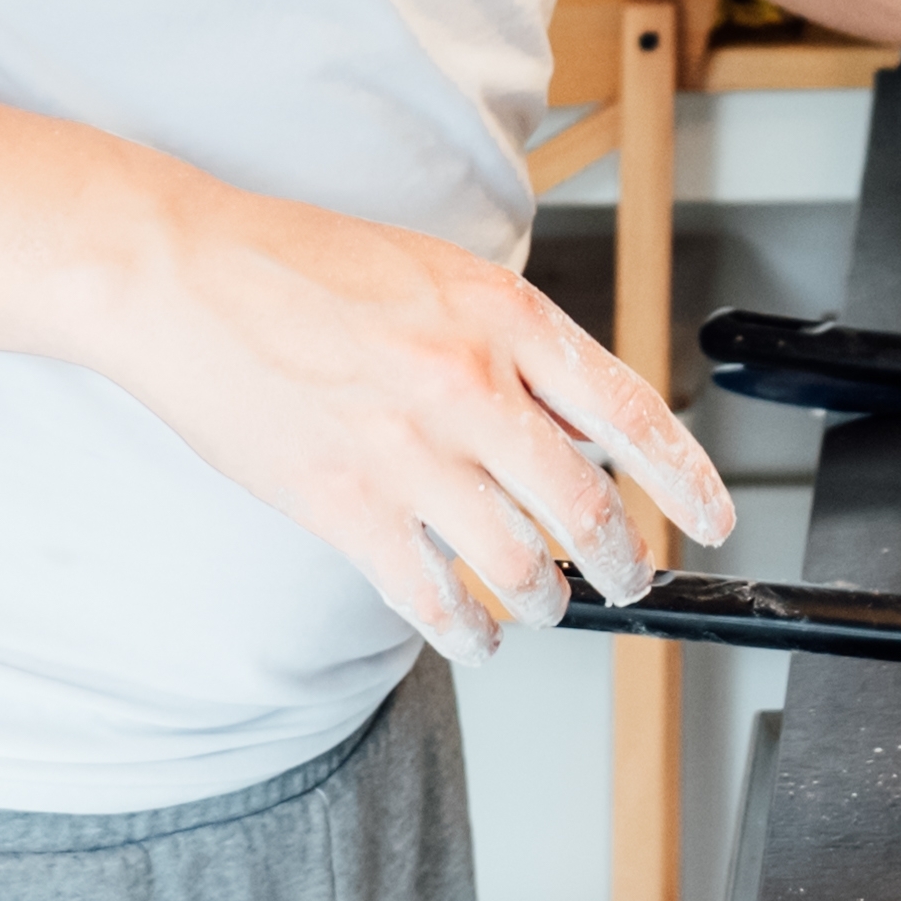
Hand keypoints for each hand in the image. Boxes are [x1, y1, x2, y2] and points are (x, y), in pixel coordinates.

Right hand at [94, 170, 736, 661]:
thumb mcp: (439, 278)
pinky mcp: (346, 506)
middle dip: (623, 564)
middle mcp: (469, 385)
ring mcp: (408, 451)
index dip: (687, 480)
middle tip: (627, 581)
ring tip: (542, 603)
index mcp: (503, 317)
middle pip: (587, 509)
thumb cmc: (305, 266)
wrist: (185, 276)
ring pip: (520, 566)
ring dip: (544, 601)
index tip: (715, 518)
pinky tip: (473, 634)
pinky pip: (434, 599)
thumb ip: (515, 352)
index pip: (629, 414)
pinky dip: (467, 631)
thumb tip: (588, 426)